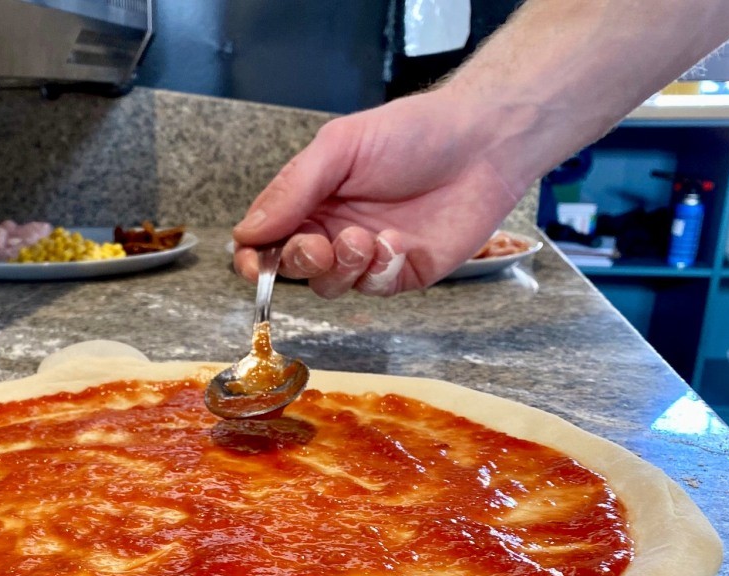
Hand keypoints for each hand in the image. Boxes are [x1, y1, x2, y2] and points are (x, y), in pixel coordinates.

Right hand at [232, 87, 525, 298]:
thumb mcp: (340, 148)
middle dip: (300, 263)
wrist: (483, 142)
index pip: (265, 240)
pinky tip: (397, 244)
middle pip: (293, 269)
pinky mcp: (401, 274)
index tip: (255, 263)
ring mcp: (367, 256)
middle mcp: (333, 231)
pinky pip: (374, 289)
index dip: (253, 258)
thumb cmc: (412, 133)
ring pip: (330, 286)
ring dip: (343, 268)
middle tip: (320, 246)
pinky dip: (379, 271)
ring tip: (367, 239)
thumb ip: (292, 190)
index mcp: (310, 200)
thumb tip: (245, 232)